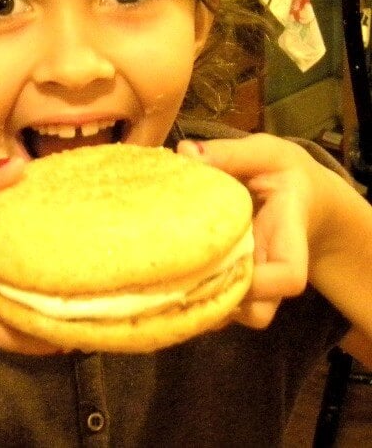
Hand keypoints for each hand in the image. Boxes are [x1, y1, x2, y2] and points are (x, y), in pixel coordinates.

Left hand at [178, 134, 312, 328]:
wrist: (301, 195)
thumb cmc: (284, 173)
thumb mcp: (266, 154)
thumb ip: (230, 153)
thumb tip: (185, 153)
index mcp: (287, 237)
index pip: (289, 277)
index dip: (260, 284)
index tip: (225, 262)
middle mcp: (273, 269)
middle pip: (258, 311)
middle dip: (219, 301)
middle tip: (177, 273)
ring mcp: (257, 283)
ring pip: (237, 316)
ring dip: (206, 305)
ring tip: (170, 277)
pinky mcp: (237, 282)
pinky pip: (221, 308)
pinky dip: (198, 301)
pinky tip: (169, 277)